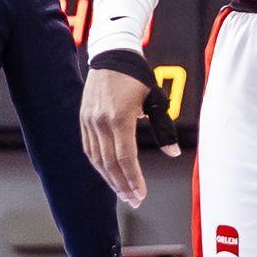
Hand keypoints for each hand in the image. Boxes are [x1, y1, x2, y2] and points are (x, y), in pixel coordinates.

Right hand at [80, 64, 174, 208]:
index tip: (141, 194)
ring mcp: (89, 121)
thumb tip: (173, 153)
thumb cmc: (137, 77)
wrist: (112, 56)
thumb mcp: (155, 101)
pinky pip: (90, 149)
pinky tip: (109, 174)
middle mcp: (101, 122)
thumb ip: (163, 129)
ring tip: (123, 192)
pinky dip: (99, 164)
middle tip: (134, 200)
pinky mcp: (83, 120)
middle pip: (110, 163)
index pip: (125, 158)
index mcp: (120, 118)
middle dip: (122, 185)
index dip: (133, 179)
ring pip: (97, 159)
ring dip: (110, 179)